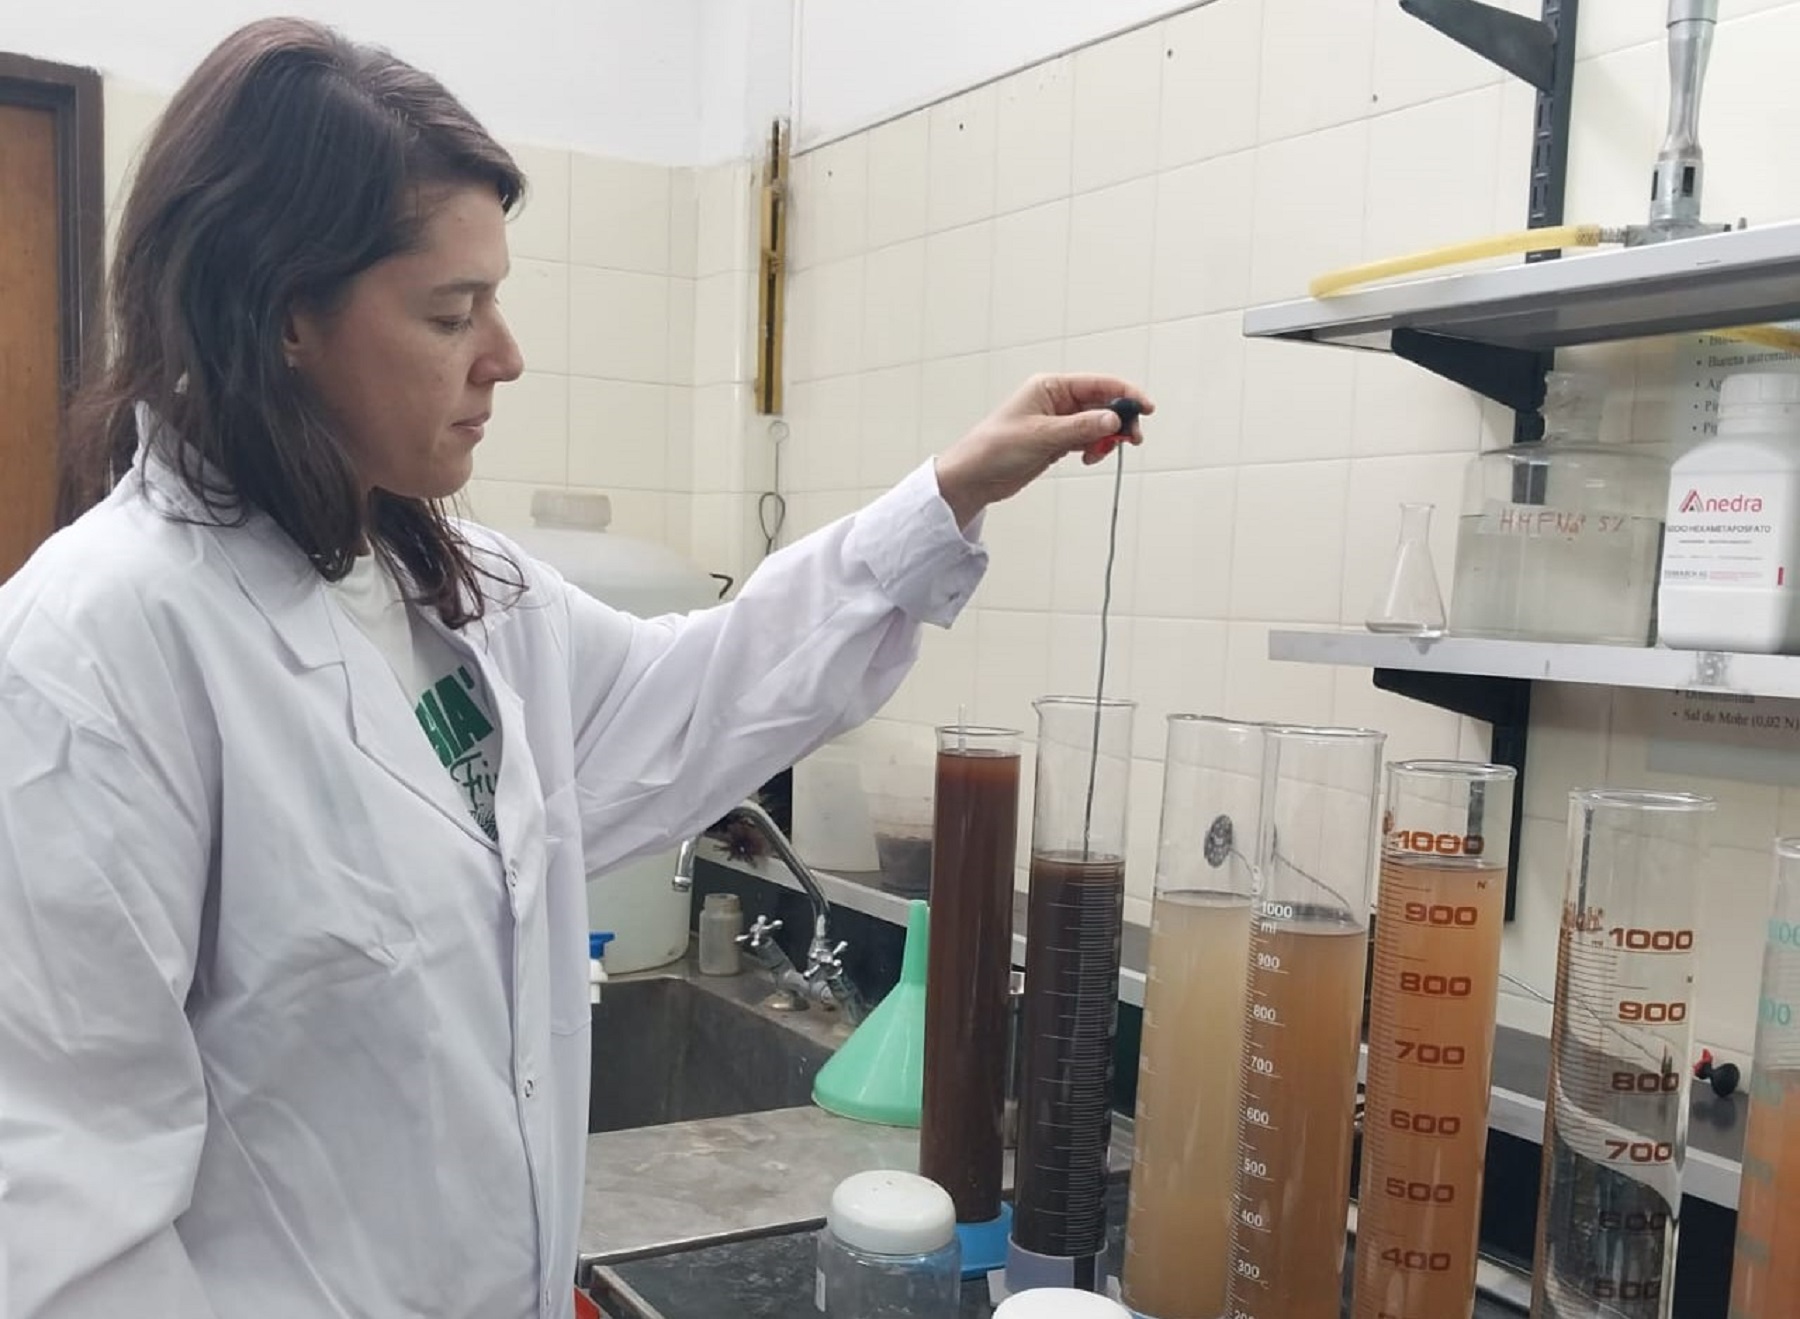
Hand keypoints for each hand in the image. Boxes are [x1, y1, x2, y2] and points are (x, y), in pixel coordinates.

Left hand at [933, 373, 1153, 526]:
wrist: (974, 477)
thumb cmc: (995, 448)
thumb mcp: (1041, 436)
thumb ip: (1079, 428)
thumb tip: (1112, 419)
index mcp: (1050, 387)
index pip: (1098, 383)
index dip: (1126, 394)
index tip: (1146, 409)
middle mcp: (1057, 400)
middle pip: (1103, 403)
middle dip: (1120, 420)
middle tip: (1131, 440)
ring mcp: (1059, 421)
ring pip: (1098, 424)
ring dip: (1108, 438)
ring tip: (1101, 454)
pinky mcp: (1058, 441)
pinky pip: (1088, 440)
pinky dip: (1095, 449)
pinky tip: (1088, 459)